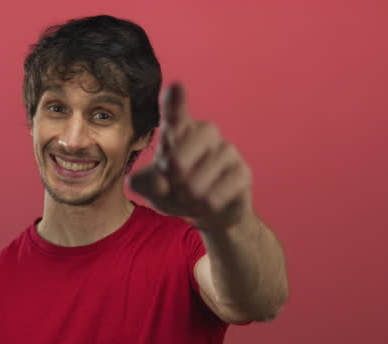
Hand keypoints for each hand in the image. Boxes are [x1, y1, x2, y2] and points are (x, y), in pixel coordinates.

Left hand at [128, 83, 252, 230]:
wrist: (209, 212)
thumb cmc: (175, 191)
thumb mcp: (151, 189)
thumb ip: (144, 183)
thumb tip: (160, 181)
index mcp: (178, 130)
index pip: (175, 113)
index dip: (175, 102)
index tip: (177, 87)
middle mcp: (204, 133)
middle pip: (178, 158)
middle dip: (171, 179)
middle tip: (174, 187)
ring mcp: (226, 150)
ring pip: (195, 183)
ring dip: (187, 199)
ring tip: (190, 199)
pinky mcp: (242, 171)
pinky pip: (216, 195)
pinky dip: (205, 206)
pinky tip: (206, 204)